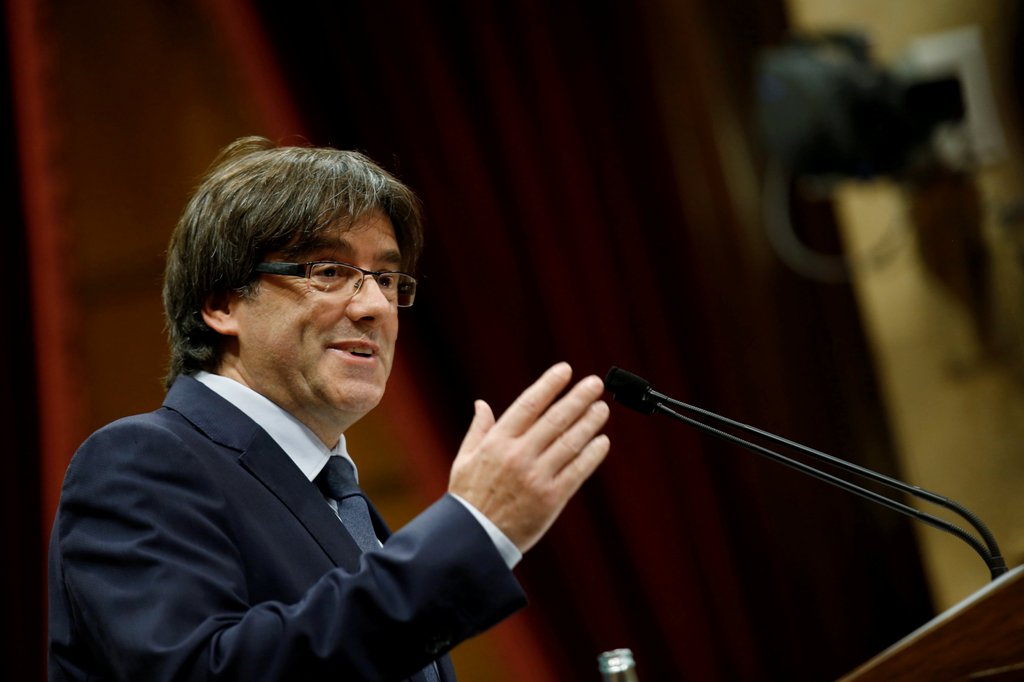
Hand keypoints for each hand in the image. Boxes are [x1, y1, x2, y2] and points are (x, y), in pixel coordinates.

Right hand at [448, 362, 610, 552]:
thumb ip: (478, 430)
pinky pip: (577, 471)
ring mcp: (536, 477)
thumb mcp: (464, 459)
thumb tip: (482, 404)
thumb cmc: (468, 498)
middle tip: (595, 384)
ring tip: (602, 408)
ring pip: (570, 442)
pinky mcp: (551, 499)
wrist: (474, 540)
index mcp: (497, 442)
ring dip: (590, 423)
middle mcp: (518, 455)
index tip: (566, 370)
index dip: (549, 384)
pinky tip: (602, 442)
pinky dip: (592, 455)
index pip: (529, 404)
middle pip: (555, 418)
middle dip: (578, 398)